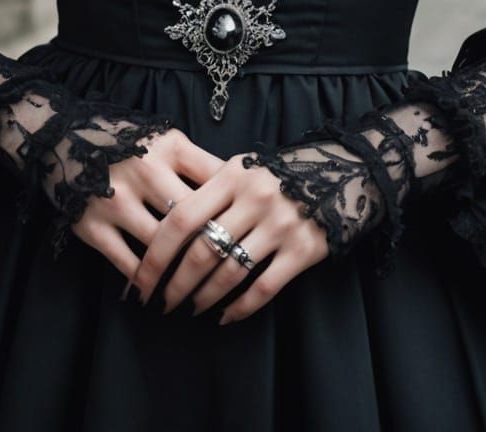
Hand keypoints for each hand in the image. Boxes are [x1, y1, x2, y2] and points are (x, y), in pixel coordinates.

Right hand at [64, 125, 226, 285]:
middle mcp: (144, 170)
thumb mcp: (164, 139)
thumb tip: (239, 191)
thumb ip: (197, 163)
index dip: (235, 210)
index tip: (248, 235)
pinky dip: (144, 284)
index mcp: (169, 147)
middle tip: (229, 275)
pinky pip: (126, 262)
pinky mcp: (91, 225)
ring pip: (161, 246)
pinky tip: (157, 296)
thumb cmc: (124, 139)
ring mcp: (116, 199)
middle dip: (213, 250)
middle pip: (192, 219)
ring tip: (197, 296)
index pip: (215, 183)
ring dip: (180, 276)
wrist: (60, 135)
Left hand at [126, 152, 330, 324]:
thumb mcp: (245, 167)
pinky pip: (263, 287)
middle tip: (160, 303)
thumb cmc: (282, 170)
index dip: (156, 253)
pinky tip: (225, 317)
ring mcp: (281, 225)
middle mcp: (255, 199)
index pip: (182, 218)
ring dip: (203, 297)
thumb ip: (212, 190)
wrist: (346, 169)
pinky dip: (240, 308)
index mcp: (234, 174)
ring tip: (190, 308)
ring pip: (229, 272)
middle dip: (175, 284)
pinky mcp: (304, 250)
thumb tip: (164, 225)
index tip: (140, 278)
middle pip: (202, 250)